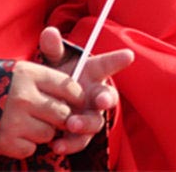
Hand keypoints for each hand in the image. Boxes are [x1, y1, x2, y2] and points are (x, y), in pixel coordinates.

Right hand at [0, 61, 82, 158]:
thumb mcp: (22, 72)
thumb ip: (47, 80)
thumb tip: (77, 94)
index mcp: (30, 74)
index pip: (69, 87)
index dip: (77, 97)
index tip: (77, 103)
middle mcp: (24, 96)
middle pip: (62, 114)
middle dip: (62, 119)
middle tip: (55, 118)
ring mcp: (13, 120)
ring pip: (48, 134)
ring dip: (43, 133)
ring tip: (31, 125)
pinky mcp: (3, 141)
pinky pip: (29, 149)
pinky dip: (25, 146)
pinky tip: (16, 136)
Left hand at [39, 26, 133, 155]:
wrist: (51, 105)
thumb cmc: (60, 78)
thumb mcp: (57, 62)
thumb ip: (54, 49)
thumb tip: (48, 32)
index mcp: (94, 73)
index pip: (109, 64)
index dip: (119, 59)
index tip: (127, 55)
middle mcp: (96, 95)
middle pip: (108, 96)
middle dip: (106, 97)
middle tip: (100, 99)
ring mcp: (90, 115)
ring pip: (96, 122)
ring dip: (86, 123)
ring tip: (72, 123)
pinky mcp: (80, 135)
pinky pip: (80, 141)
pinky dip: (70, 144)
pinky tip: (57, 144)